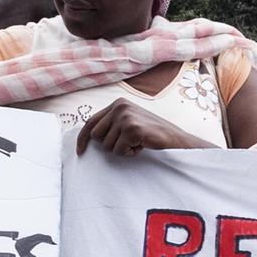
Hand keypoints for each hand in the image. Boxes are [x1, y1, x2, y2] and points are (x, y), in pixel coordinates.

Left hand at [75, 100, 212, 156]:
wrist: (175, 139)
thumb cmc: (152, 134)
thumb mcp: (129, 122)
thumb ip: (112, 123)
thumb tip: (88, 135)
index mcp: (118, 103)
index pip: (91, 121)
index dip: (83, 138)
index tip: (80, 151)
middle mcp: (120, 106)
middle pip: (96, 135)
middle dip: (109, 144)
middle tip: (128, 142)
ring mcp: (125, 117)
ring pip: (107, 145)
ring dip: (121, 149)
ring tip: (137, 143)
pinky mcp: (132, 129)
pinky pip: (118, 150)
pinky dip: (129, 153)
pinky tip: (141, 146)